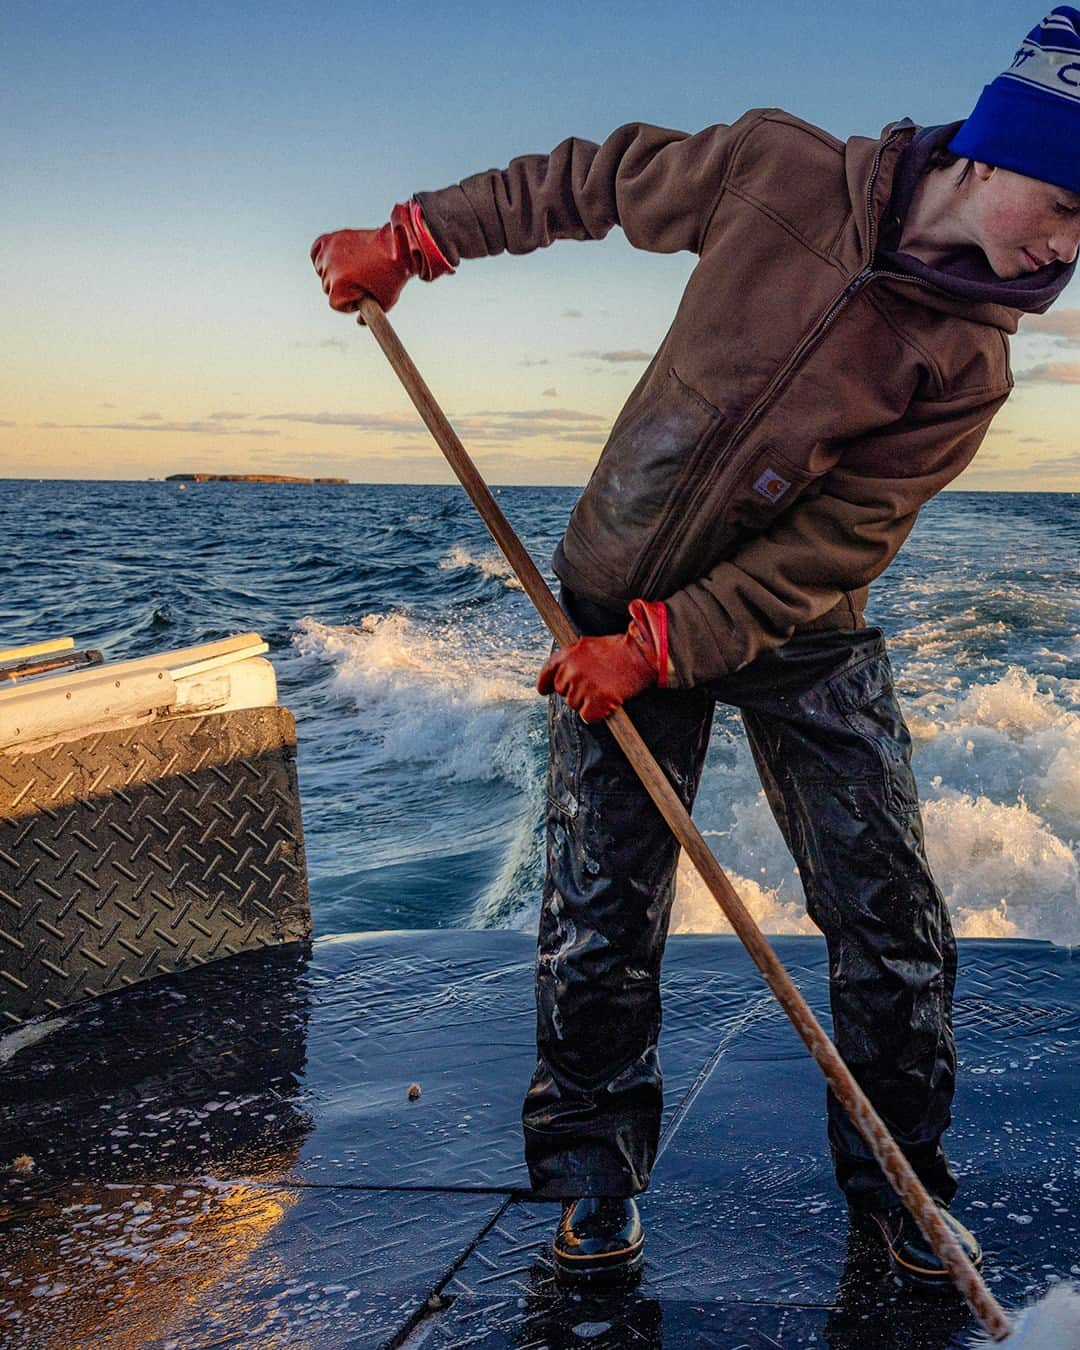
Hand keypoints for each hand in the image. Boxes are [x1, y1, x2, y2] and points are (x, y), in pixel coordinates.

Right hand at [310, 201, 452, 319]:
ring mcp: (330, 251)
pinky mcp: (332, 238)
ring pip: (322, 271)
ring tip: (354, 270)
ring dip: (334, 273)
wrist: (400, 245)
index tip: (364, 297)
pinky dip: (322, 257)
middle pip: (328, 288)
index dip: (351, 303)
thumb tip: (360, 322)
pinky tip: (334, 260)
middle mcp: (330, 267)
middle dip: (344, 288)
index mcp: (340, 285)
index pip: (336, 304)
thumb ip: (371, 316)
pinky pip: (317, 250)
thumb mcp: (385, 302)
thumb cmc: (394, 273)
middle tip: (363, 282)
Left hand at [537, 599, 669, 721]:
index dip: (545, 684)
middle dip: (576, 692)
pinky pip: (587, 717)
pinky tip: (608, 701)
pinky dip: (597, 714)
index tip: (544, 690)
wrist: (640, 654)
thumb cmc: (618, 650)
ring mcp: (583, 687)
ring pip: (575, 706)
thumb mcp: (588, 645)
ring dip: (588, 702)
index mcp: (567, 655)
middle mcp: (571, 671)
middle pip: (563, 693)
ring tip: (605, 688)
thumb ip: (572, 658)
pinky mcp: (596, 701)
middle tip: (596, 683)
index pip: (547, 673)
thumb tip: (561, 672)